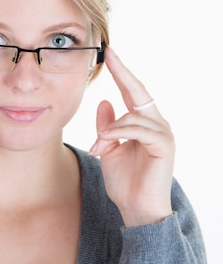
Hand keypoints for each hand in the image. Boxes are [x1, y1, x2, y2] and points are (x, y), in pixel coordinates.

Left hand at [90, 47, 174, 226]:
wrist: (136, 210)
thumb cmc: (124, 182)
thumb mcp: (108, 149)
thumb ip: (107, 127)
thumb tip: (104, 102)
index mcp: (143, 124)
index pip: (132, 92)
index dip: (121, 72)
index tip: (109, 53)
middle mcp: (156, 124)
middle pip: (139, 92)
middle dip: (123, 72)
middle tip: (109, 54)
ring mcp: (163, 134)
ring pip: (134, 114)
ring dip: (111, 127)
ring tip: (98, 145)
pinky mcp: (164, 146)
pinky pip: (140, 129)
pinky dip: (120, 132)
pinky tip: (106, 142)